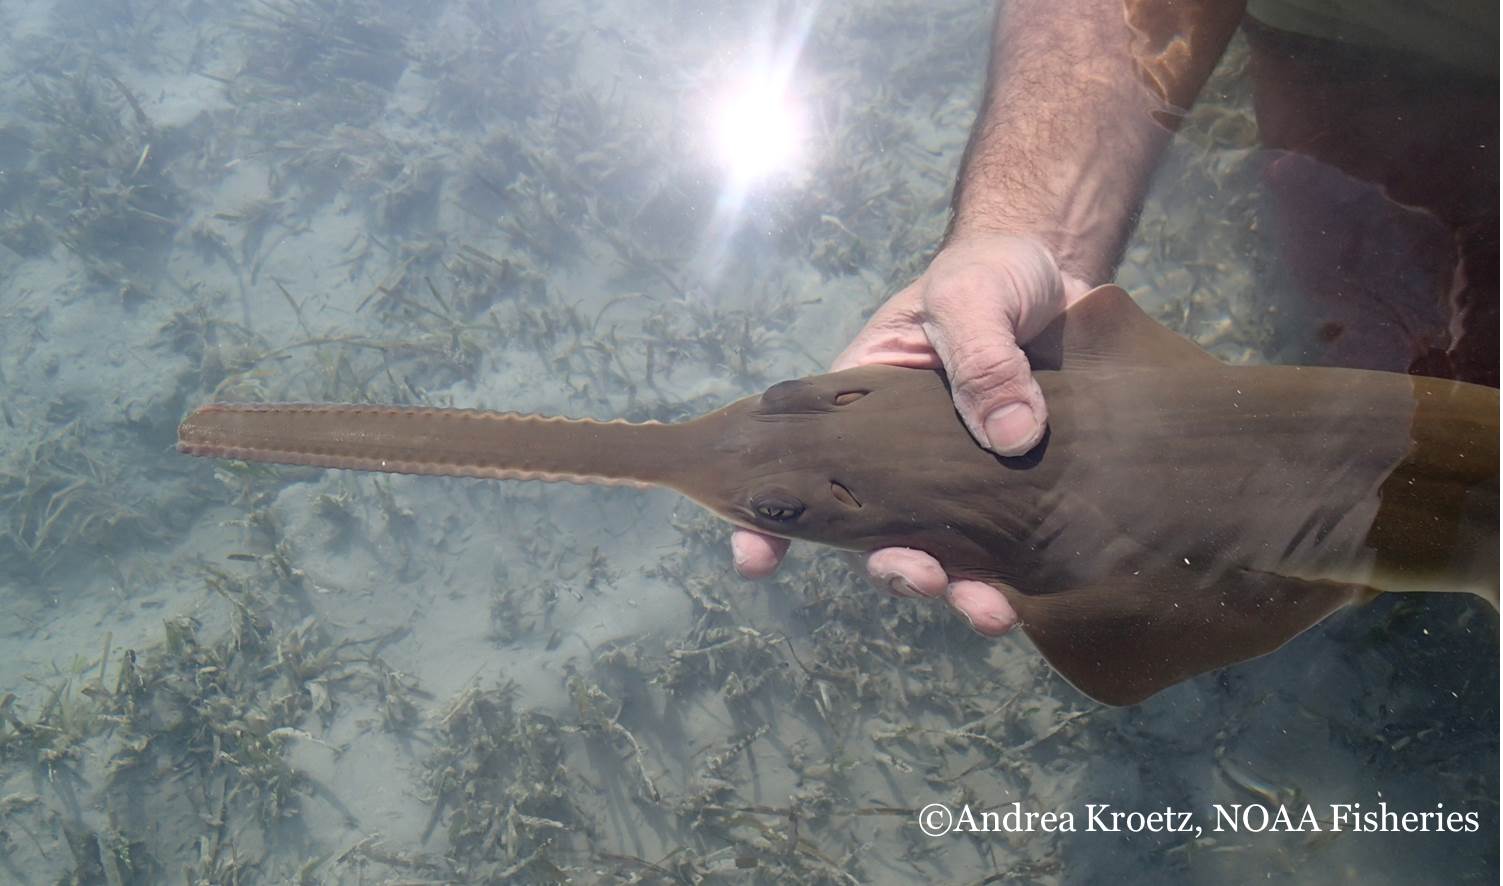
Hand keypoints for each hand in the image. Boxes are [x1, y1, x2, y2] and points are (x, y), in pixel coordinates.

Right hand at [733, 234, 1090, 635]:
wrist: (1064, 271)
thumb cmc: (990, 273)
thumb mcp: (971, 295)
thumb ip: (981, 354)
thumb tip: (1011, 437)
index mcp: (862, 408)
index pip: (803, 466)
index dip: (769, 519)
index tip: (755, 558)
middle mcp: (903, 458)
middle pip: (877, 528)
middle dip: (891, 565)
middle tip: (920, 575)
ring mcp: (962, 480)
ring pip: (946, 550)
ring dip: (958, 589)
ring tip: (986, 610)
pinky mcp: (1020, 490)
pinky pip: (1009, 546)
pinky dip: (1013, 581)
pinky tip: (1023, 602)